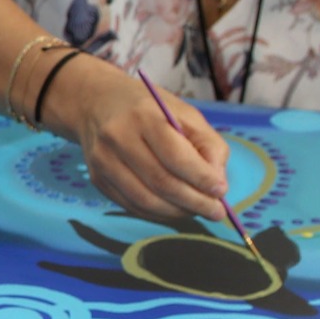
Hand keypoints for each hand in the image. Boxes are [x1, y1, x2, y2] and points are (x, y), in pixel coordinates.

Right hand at [45, 58, 228, 219]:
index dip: (200, 178)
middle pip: (160, 182)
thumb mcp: (186, 115)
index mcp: (144, 116)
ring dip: (177, 212)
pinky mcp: (98, 179)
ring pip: (145, 200)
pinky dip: (158, 214)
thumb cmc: (150, 109)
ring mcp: (103, 161)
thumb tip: (216, 185)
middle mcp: (118, 138)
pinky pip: (131, 205)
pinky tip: (174, 209)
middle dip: (194, 202)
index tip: (221, 191)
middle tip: (216, 211)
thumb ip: (208, 146)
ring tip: (197, 211)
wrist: (98, 104)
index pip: (175, 155)